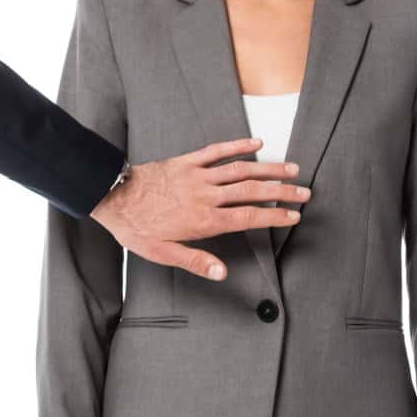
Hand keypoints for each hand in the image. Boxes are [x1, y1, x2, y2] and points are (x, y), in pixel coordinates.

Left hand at [90, 138, 312, 280]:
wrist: (111, 196)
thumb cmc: (136, 227)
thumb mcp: (162, 253)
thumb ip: (195, 261)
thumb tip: (223, 273)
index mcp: (204, 220)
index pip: (249, 217)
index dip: (275, 216)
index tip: (295, 215)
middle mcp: (206, 196)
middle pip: (253, 191)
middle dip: (282, 191)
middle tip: (305, 191)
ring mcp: (197, 176)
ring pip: (240, 170)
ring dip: (268, 168)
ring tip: (292, 168)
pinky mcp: (186, 161)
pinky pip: (216, 151)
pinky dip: (237, 145)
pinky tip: (256, 143)